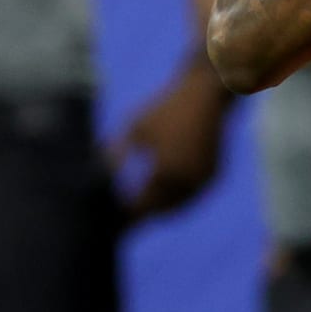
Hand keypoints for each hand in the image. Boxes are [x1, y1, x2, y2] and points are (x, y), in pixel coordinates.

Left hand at [111, 64, 231, 222]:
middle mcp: (188, 183)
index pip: (141, 207)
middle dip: (142, 214)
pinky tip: (162, 194)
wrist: (207, 93)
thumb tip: (97, 175)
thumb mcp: (133, 128)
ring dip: (160, 209)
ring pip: (178, 207)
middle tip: (123, 217)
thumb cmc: (167, 108)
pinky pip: (191, 196)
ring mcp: (203, 180)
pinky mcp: (213, 174)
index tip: (109, 218)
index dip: (125, 214)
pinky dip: (176, 199)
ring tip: (140, 207)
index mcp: (166, 174)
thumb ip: (115, 155)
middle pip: (160, 212)